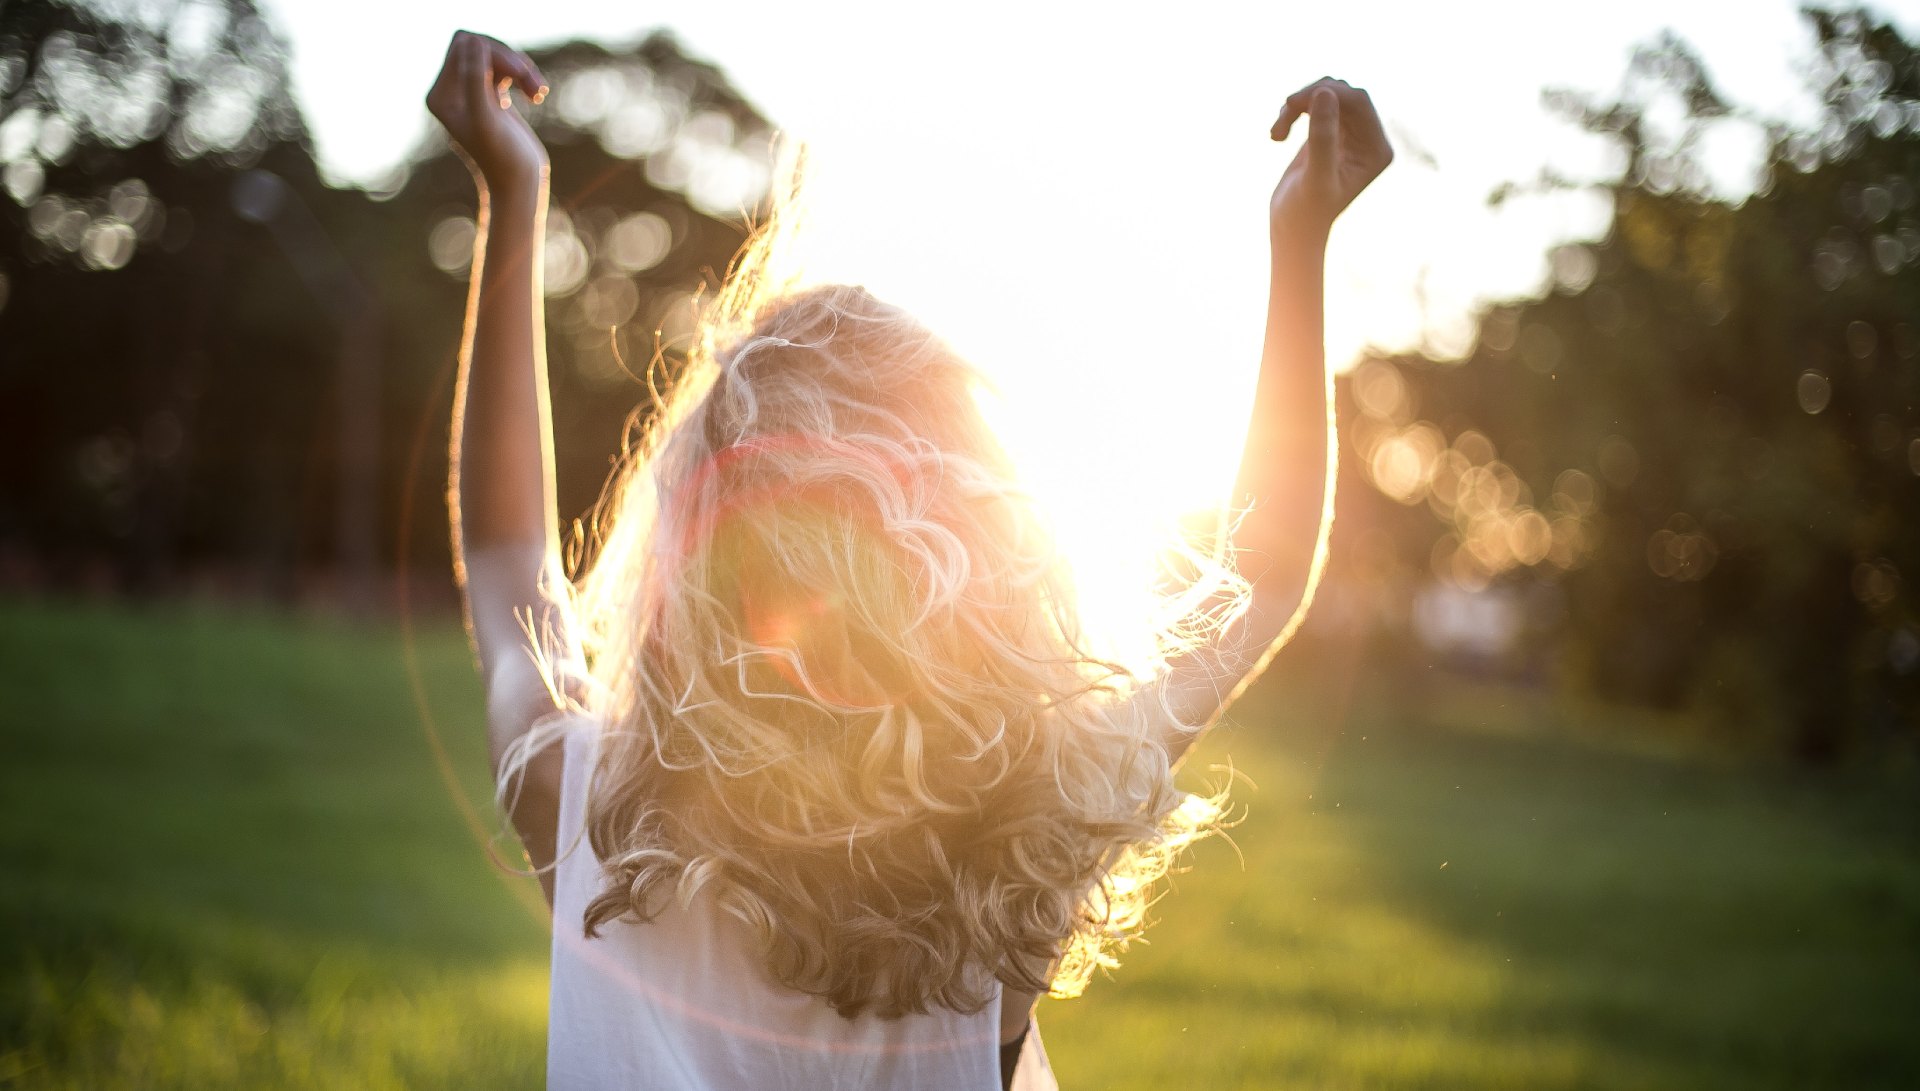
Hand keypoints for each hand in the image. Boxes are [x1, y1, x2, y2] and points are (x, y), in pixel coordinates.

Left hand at [426, 31, 549, 194]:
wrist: (519, 185)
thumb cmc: (503, 159)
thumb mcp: (487, 119)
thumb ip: (475, 79)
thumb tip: (473, 40)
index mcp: (441, 96)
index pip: (463, 46)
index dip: (494, 52)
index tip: (519, 73)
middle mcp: (451, 92)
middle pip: (479, 47)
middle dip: (509, 59)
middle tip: (531, 81)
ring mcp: (470, 94)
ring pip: (495, 56)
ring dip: (521, 69)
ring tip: (538, 92)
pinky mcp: (490, 97)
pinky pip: (505, 68)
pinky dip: (524, 76)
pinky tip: (537, 95)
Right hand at [1268, 77, 1391, 237]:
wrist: (1292, 230)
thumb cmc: (1305, 212)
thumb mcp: (1314, 176)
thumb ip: (1322, 136)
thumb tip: (1324, 92)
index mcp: (1377, 149)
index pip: (1359, 102)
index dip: (1327, 93)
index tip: (1291, 103)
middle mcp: (1369, 140)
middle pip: (1344, 93)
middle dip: (1310, 97)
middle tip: (1283, 112)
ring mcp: (1351, 135)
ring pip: (1327, 94)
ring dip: (1298, 105)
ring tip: (1276, 133)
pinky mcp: (1331, 133)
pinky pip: (1315, 103)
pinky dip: (1293, 112)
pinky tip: (1277, 135)